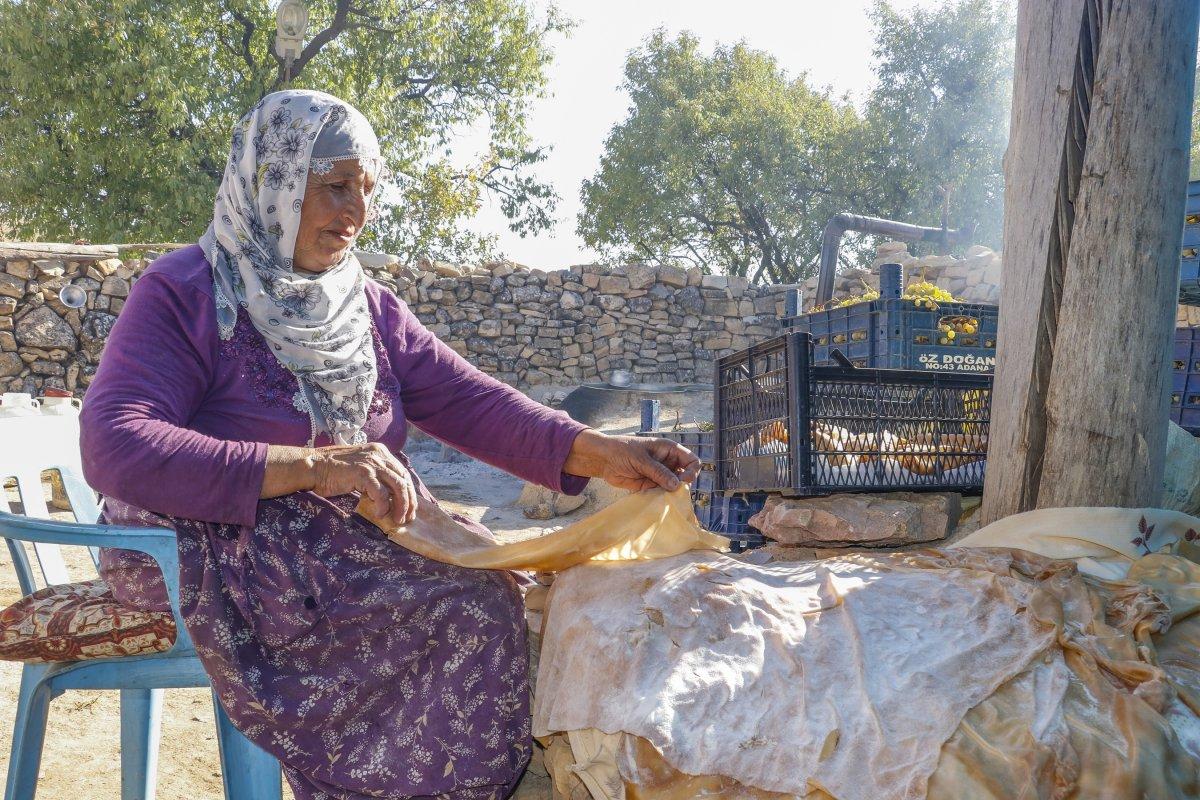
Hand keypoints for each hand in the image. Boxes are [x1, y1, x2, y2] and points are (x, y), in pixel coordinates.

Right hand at [309, 443, 417, 524]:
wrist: (312, 467)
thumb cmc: (333, 472)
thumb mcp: (361, 469)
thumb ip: (376, 476)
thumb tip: (392, 497)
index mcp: (380, 452)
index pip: (403, 473)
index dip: (409, 492)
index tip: (410, 508)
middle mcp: (379, 454)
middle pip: (404, 479)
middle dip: (409, 501)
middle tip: (407, 518)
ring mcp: (372, 462)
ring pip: (398, 486)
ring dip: (401, 506)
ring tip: (397, 520)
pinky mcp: (363, 472)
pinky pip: (381, 493)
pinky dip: (383, 506)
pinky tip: (379, 514)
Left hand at [563, 429, 701, 492]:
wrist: (603, 459)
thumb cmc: (622, 450)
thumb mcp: (641, 459)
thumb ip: (658, 472)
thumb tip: (676, 485)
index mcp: (669, 450)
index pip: (691, 460)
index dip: (692, 471)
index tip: (683, 480)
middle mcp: (668, 463)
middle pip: (685, 476)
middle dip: (682, 485)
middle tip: (672, 492)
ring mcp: (660, 475)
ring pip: (674, 487)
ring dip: (671, 494)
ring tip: (663, 498)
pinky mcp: (651, 485)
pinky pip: (662, 494)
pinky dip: (661, 498)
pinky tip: (655, 501)